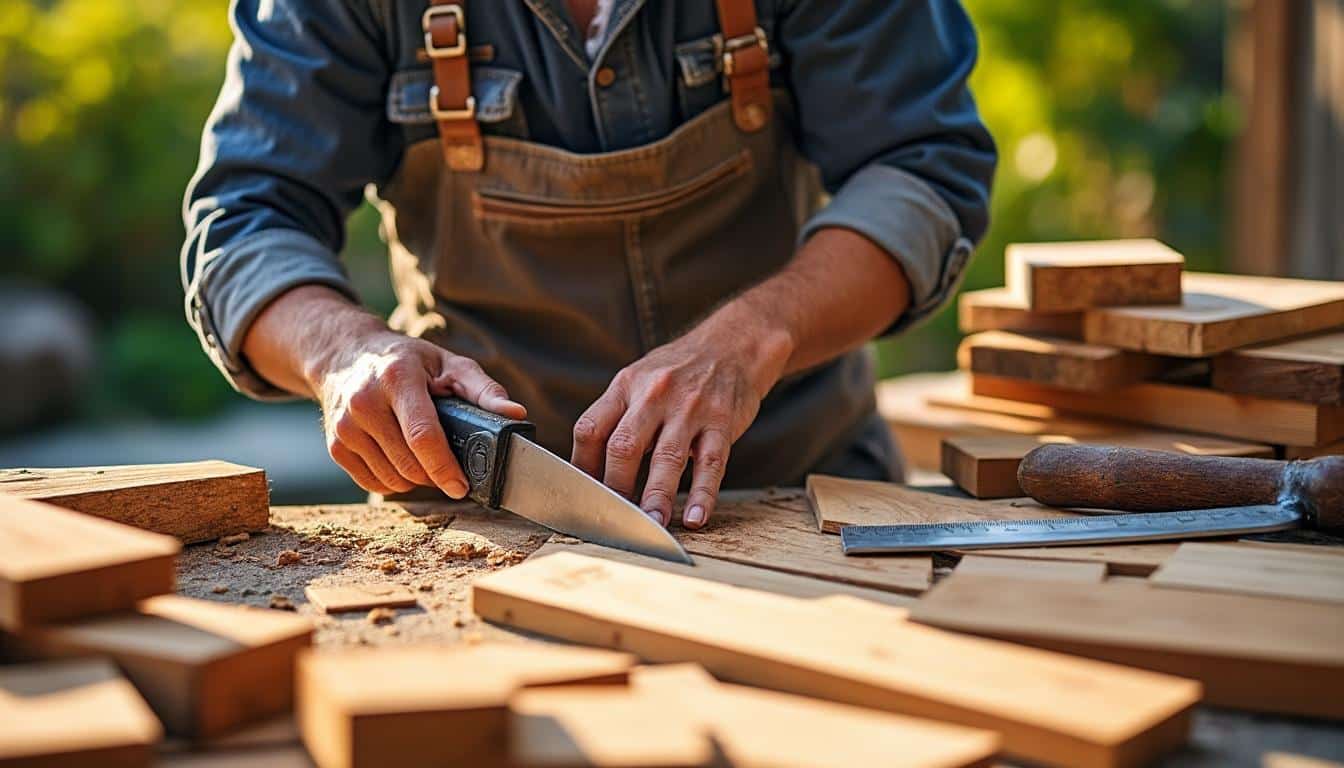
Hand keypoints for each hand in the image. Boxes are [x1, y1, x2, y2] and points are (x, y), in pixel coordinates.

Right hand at [311, 331, 525, 496]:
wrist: (346, 355)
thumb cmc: (406, 361)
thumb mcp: (448, 363)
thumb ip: (484, 389)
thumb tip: (516, 414)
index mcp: (397, 378)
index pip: (422, 436)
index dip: (445, 467)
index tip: (462, 486)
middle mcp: (364, 402)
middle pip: (409, 464)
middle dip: (436, 475)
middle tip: (451, 469)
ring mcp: (345, 427)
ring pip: (392, 480)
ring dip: (416, 480)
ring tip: (424, 458)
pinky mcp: (335, 446)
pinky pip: (373, 484)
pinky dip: (394, 482)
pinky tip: (401, 461)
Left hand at [571, 313, 791, 529]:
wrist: (733, 344)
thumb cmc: (679, 371)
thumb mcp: (639, 380)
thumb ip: (617, 418)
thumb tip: (592, 470)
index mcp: (625, 385)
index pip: (590, 429)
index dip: (582, 467)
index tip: (585, 495)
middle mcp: (654, 394)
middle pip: (623, 447)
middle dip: (616, 488)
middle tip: (615, 519)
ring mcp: (690, 408)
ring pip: (667, 458)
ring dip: (656, 497)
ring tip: (651, 524)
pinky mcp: (722, 421)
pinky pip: (711, 463)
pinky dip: (703, 494)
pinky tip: (697, 516)